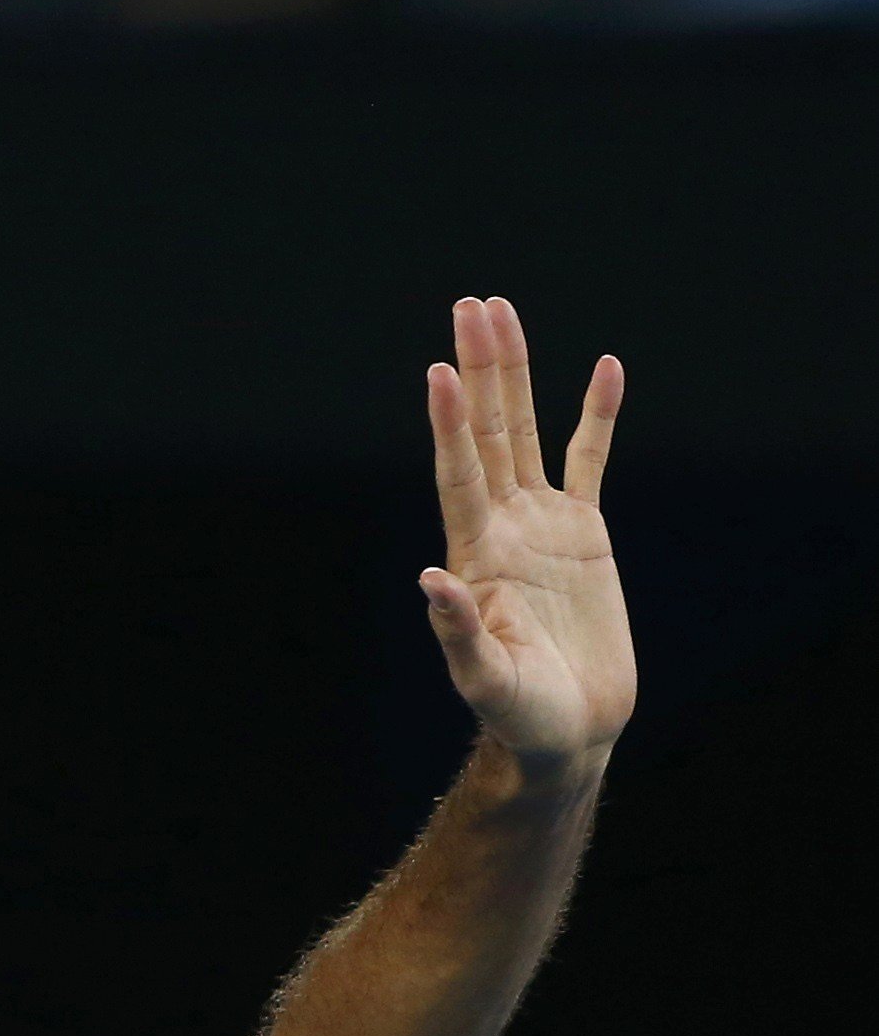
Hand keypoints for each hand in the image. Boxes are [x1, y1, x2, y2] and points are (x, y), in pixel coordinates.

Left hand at [423, 297, 634, 775]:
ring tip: (503, 313)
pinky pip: (591, 460)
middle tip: (472, 306)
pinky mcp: (584, 533)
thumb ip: (456, 632)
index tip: (440, 370)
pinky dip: (597, 415)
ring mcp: (541, 524)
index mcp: (474, 554)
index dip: (450, 424)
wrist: (565, 730)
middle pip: (489, 432)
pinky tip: (605, 367)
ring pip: (528, 431)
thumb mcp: (482, 678)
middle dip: (481, 369)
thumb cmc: (517, 713)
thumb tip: (431, 580)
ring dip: (517, 374)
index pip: (459, 474)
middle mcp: (501, 526)